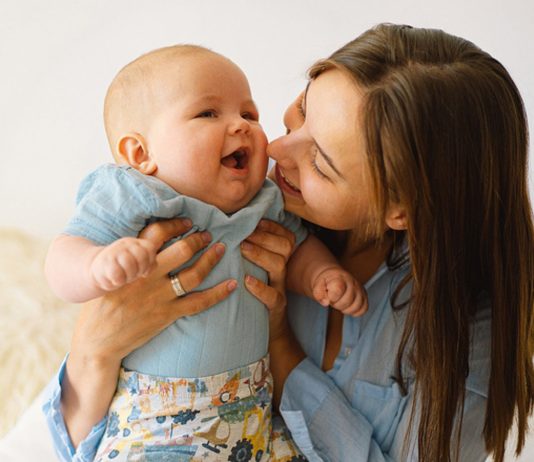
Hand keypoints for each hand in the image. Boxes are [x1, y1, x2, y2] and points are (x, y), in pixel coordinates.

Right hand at [63, 218, 235, 446]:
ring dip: (210, 259)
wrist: (97, 342)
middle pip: (180, 251)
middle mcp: (147, 277)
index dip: (174, 224)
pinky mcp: (167, 315)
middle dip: (197, 239)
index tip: (186, 221)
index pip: (155, 235)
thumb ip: (125, 259)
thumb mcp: (106, 276)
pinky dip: (218, 293)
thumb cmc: (98, 306)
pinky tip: (232, 284)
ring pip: (193, 274)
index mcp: (131, 263)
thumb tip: (142, 242)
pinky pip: (199, 302)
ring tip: (220, 248)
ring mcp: (159, 297)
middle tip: (207, 233)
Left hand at [240, 219, 304, 405]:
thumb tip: (224, 227)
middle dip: (264, 236)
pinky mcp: (275, 307)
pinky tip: (246, 281)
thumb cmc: (251, 292)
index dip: (272, 226)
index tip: (255, 220)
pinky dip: (259, 288)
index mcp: (277, 259)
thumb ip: (245, 250)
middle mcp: (281, 271)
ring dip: (260, 254)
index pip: (284, 235)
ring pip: (279, 265)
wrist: (266, 328)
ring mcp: (279, 289)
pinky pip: (272, 296)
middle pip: (285, 246)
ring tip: (243, 249)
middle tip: (243, 232)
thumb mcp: (251, 268)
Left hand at [312, 267, 367, 315]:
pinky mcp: (364, 295)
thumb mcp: (317, 285)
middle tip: (333, 300)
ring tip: (340, 303)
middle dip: (337, 304)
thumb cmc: (325, 282)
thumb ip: (318, 293)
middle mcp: (352, 282)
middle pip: (347, 301)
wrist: (332, 276)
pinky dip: (355, 312)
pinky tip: (347, 307)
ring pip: (357, 306)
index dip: (331, 297)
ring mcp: (359, 289)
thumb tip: (326, 303)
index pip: (338, 289)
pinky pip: (364, 309)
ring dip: (346, 309)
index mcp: (339, 277)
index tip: (328, 296)